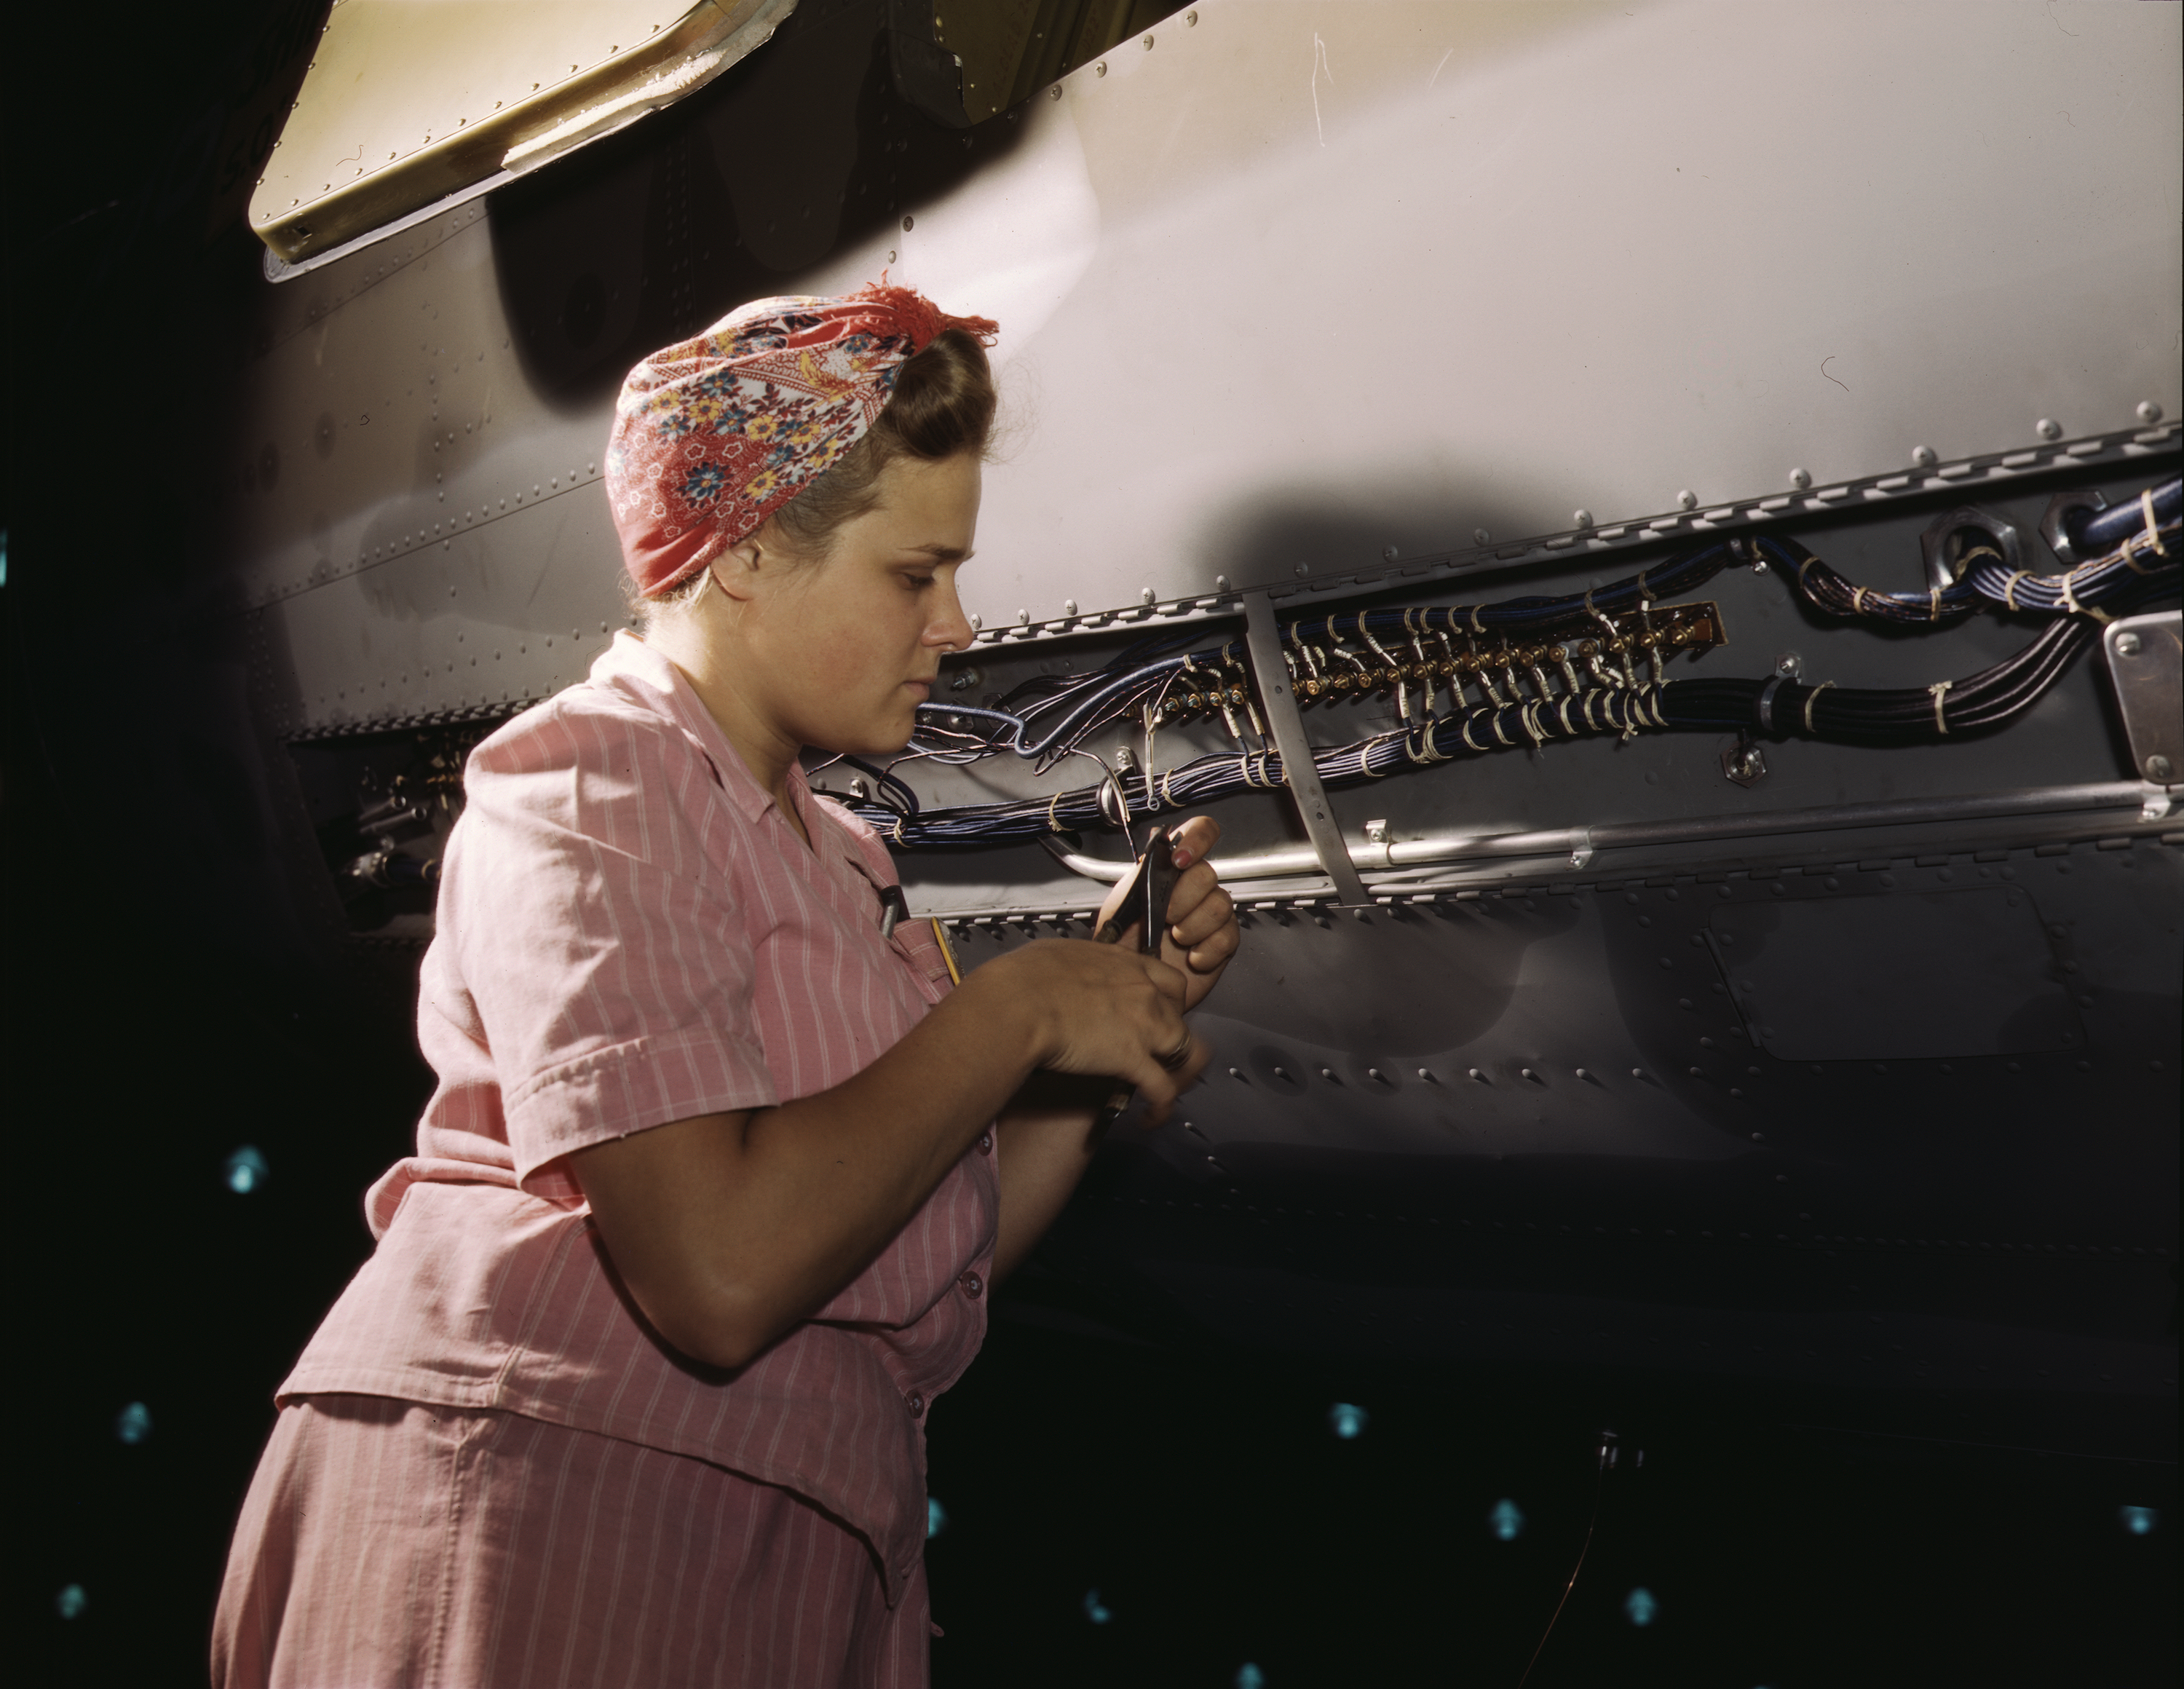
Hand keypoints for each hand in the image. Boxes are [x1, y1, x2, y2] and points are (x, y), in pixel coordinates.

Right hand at [973, 939, 1205, 1123]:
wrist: (1017, 1004)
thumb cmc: (1023, 979)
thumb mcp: (1058, 955)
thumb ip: (1079, 966)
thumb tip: (1069, 973)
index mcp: (1125, 964)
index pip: (1169, 981)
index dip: (1168, 1001)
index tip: (1156, 1012)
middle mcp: (1143, 991)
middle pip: (1181, 1015)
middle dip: (1171, 1034)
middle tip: (1154, 1049)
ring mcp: (1144, 1026)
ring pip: (1185, 1050)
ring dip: (1176, 1069)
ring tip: (1162, 1084)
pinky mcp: (1132, 1060)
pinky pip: (1163, 1090)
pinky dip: (1161, 1108)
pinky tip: (1152, 1117)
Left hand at [1095, 815, 1239, 1013]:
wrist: (1127, 984)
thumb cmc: (1120, 944)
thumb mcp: (1120, 902)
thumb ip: (1142, 872)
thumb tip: (1159, 844)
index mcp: (1171, 870)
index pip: (1199, 833)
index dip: (1197, 839)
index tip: (1181, 859)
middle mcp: (1194, 888)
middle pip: (1208, 874)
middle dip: (1184, 896)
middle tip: (1165, 916)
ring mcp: (1210, 915)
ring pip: (1221, 904)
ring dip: (1194, 925)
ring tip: (1175, 939)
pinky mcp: (1221, 943)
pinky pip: (1228, 937)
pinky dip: (1207, 950)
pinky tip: (1191, 957)